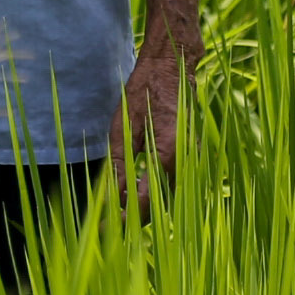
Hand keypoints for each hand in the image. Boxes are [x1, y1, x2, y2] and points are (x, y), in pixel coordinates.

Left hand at [118, 37, 193, 213]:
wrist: (173, 66)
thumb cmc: (145, 91)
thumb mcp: (124, 127)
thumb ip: (120, 164)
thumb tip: (112, 197)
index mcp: (168, 154)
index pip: (146, 202)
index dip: (124, 219)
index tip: (105, 228)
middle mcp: (185, 161)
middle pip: (159, 205)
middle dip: (134, 219)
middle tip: (108, 227)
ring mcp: (190, 158)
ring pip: (166, 197)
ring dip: (143, 208)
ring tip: (118, 212)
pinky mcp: (188, 155)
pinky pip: (171, 183)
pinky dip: (153, 192)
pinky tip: (134, 189)